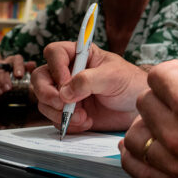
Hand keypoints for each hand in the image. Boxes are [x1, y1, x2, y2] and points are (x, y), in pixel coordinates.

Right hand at [0, 55, 36, 96]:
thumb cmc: (15, 87)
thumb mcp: (25, 81)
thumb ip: (29, 72)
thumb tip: (32, 64)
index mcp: (13, 63)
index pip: (16, 59)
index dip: (18, 66)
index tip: (19, 76)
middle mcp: (1, 65)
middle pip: (3, 68)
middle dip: (5, 79)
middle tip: (8, 89)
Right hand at [32, 42, 147, 132]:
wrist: (137, 109)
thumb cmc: (130, 84)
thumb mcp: (113, 77)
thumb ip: (88, 80)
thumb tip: (64, 92)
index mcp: (79, 55)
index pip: (54, 53)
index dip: (56, 67)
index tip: (66, 83)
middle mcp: (68, 72)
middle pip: (40, 78)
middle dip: (48, 94)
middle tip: (64, 105)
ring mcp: (67, 93)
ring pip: (44, 101)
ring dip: (60, 113)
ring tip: (84, 117)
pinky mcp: (68, 112)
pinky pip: (55, 119)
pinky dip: (67, 124)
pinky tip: (86, 122)